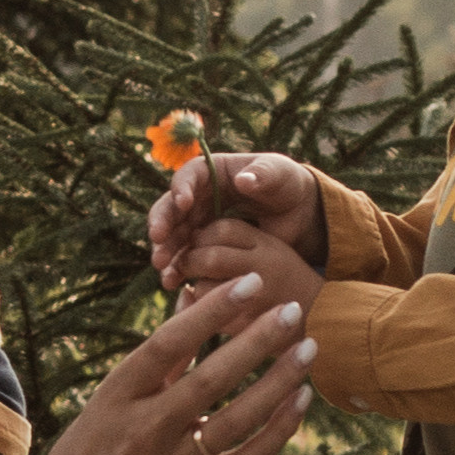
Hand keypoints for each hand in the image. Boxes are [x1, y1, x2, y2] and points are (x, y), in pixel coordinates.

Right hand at [0, 278, 315, 454]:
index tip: (249, 284)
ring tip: (307, 349)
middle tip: (294, 308)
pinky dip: (278, 430)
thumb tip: (194, 303)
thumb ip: (160, 360)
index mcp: (117, 396)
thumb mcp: (109, 403)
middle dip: (258, 340)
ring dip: (278, 381)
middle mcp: (145, 429)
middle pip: (212, 378)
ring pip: (237, 418)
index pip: (170, 343)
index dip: (212, 311)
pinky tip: (300, 400)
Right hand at [148, 148, 325, 292]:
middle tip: (158, 239)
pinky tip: (172, 283)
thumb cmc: (286, 185)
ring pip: (173, 234)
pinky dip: (177, 269)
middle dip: (163, 223)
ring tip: (162, 266)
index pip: (190, 175)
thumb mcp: (280, 175)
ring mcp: (199, 221)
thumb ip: (265, 175)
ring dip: (165, 249)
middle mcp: (199, 195)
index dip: (182, 187)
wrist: (296, 214)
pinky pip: (184, 256)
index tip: (183, 203)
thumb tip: (244, 180)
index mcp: (214, 172)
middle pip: (171, 207)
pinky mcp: (204, 245)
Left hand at [171, 217, 320, 321]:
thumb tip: (191, 238)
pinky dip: (201, 313)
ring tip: (199, 289)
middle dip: (190, 261)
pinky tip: (206, 309)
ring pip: (205, 288)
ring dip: (194, 287)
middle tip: (186, 267)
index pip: (222, 228)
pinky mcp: (250, 327)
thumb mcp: (269, 248)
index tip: (196, 243)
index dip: (202, 235)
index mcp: (267, 245)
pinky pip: (211, 318)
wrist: (322, 315)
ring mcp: (257, 299)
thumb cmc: (284, 278)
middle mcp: (264, 269)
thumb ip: (235, 240)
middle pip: (211, 257)